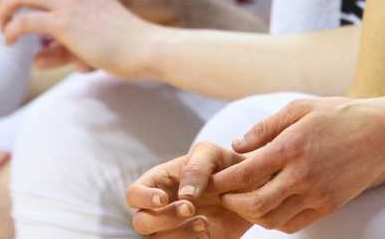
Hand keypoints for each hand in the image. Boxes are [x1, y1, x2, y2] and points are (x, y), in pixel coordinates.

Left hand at [0, 0, 158, 75]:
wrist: (144, 45)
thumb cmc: (125, 40)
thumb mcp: (96, 24)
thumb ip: (69, 29)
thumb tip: (38, 58)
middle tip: (2, 18)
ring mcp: (68, 3)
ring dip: (3, 11)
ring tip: (4, 30)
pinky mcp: (65, 24)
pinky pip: (24, 21)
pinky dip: (11, 30)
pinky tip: (11, 42)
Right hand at [126, 143, 251, 238]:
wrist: (252, 188)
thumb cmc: (226, 165)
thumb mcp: (212, 154)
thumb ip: (196, 167)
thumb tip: (183, 195)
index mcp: (159, 183)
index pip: (133, 194)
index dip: (142, 198)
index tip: (163, 198)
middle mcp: (161, 208)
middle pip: (141, 222)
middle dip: (163, 218)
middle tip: (190, 209)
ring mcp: (173, 228)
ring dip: (179, 234)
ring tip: (204, 222)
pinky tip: (208, 231)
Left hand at [209, 96, 384, 232]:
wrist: (382, 133)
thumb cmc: (339, 115)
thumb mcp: (300, 108)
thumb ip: (266, 128)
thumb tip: (238, 146)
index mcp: (292, 147)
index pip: (245, 174)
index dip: (223, 180)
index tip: (214, 179)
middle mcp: (303, 175)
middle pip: (255, 205)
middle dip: (233, 203)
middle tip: (224, 196)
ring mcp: (317, 194)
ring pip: (273, 220)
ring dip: (253, 215)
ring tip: (245, 202)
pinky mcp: (329, 206)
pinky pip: (294, 225)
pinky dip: (276, 221)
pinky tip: (271, 207)